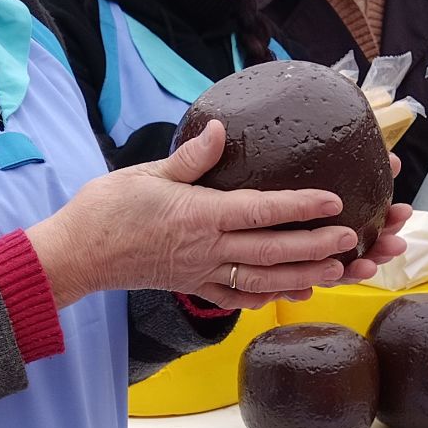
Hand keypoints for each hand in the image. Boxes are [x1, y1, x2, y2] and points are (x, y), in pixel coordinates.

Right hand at [27, 119, 398, 309]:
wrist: (75, 255)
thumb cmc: (105, 209)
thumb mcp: (147, 173)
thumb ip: (190, 157)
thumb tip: (220, 129)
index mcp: (200, 215)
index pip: (261, 210)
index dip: (300, 207)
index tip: (332, 202)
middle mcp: (207, 249)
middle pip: (272, 251)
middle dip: (316, 247)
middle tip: (352, 241)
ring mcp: (200, 273)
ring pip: (262, 279)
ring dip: (302, 277)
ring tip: (336, 273)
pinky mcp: (190, 286)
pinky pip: (234, 297)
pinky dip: (264, 298)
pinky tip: (287, 295)